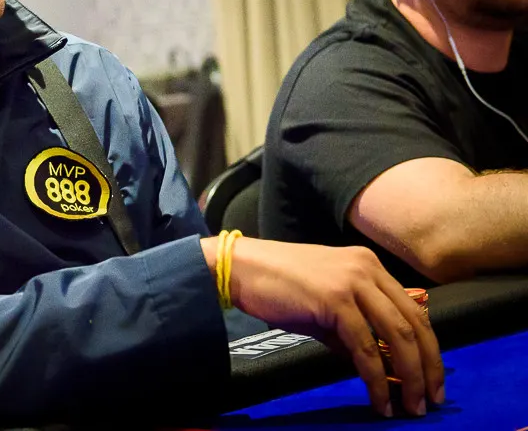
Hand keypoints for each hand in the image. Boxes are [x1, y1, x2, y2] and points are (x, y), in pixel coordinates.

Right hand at [209, 237, 444, 417]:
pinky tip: (378, 398)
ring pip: (397, 335)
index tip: (431, 380)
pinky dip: (376, 377)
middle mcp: (368, 269)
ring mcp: (353, 282)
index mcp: (369, 266)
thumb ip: (352, 329)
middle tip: (429, 400)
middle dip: (428, 367)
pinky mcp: (336, 299)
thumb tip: (375, 366)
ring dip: (410, 376)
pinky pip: (366, 346)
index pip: (413, 311)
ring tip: (410, 406)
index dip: (428, 349)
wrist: (241, 268)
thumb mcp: (325, 304)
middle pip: (414, 324)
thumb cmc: (278, 286)